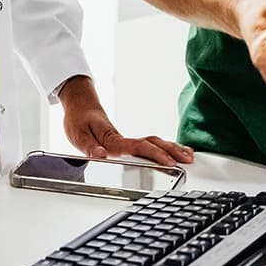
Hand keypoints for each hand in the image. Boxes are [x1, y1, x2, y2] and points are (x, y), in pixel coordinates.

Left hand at [58, 76, 194, 165]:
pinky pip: (148, 143)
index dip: (154, 154)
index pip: (138, 147)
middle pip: (152, 143)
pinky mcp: (126, 141)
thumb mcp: (77, 134)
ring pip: (153, 142)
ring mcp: (126, 139)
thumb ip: (89, 147)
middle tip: (187, 160)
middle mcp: (123, 138)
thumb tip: (101, 155)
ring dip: (172, 148)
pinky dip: (163, 147)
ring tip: (188, 156)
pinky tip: (173, 151)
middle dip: (171, 152)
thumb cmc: (79, 118)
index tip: (168, 161)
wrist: (80, 104)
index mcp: (113, 138)